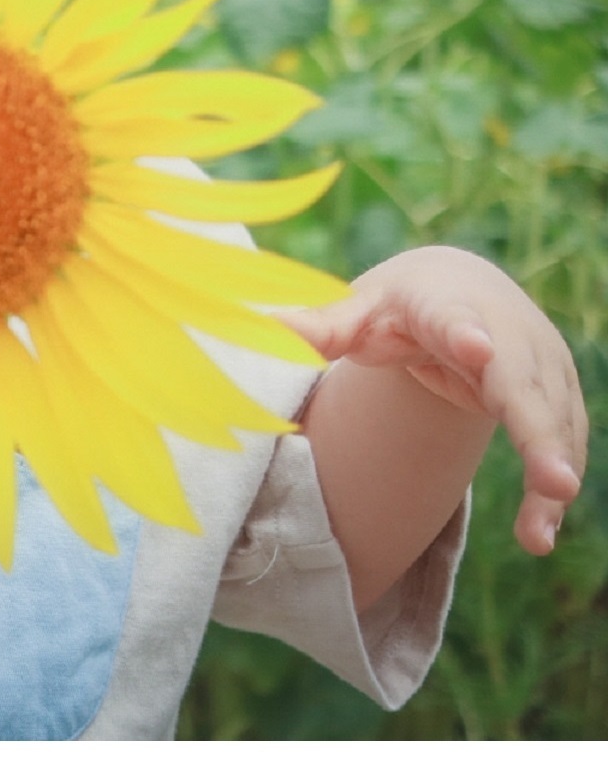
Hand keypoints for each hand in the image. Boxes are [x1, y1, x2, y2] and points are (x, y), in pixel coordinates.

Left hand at [277, 246, 586, 554]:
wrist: (457, 287)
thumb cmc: (396, 304)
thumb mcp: (356, 309)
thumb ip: (318, 325)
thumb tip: (260, 324)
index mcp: (443, 304)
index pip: (454, 319)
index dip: (466, 334)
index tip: (476, 349)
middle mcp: (503, 332)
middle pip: (521, 383)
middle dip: (538, 431)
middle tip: (554, 480)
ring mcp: (538, 363)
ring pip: (552, 421)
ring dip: (553, 471)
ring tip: (539, 533)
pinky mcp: (555, 394)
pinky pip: (561, 442)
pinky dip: (553, 488)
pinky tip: (539, 534)